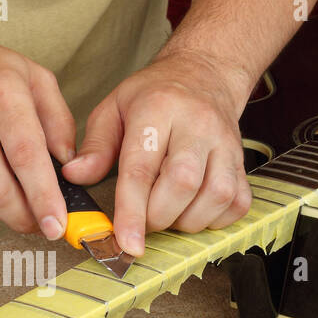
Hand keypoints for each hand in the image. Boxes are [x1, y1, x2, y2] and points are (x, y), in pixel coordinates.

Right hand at [0, 27, 75, 238]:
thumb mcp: (31, 75)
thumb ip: (58, 120)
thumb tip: (70, 165)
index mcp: (1, 90)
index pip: (25, 153)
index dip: (43, 196)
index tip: (57, 225)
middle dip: (23, 217)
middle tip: (41, 226)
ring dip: (2, 204)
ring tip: (13, 187)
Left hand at [61, 51, 251, 256]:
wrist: (204, 74)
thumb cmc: (154, 96)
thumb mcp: (114, 108)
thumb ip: (95, 145)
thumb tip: (75, 176)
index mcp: (158, 110)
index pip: (142, 168)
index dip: (132, 211)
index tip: (126, 243)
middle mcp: (197, 125)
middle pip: (182, 185)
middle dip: (158, 217)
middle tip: (143, 220)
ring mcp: (226, 143)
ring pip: (215, 196)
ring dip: (187, 221)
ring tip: (168, 213)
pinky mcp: (242, 161)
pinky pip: (237, 203)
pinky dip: (215, 219)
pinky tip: (194, 210)